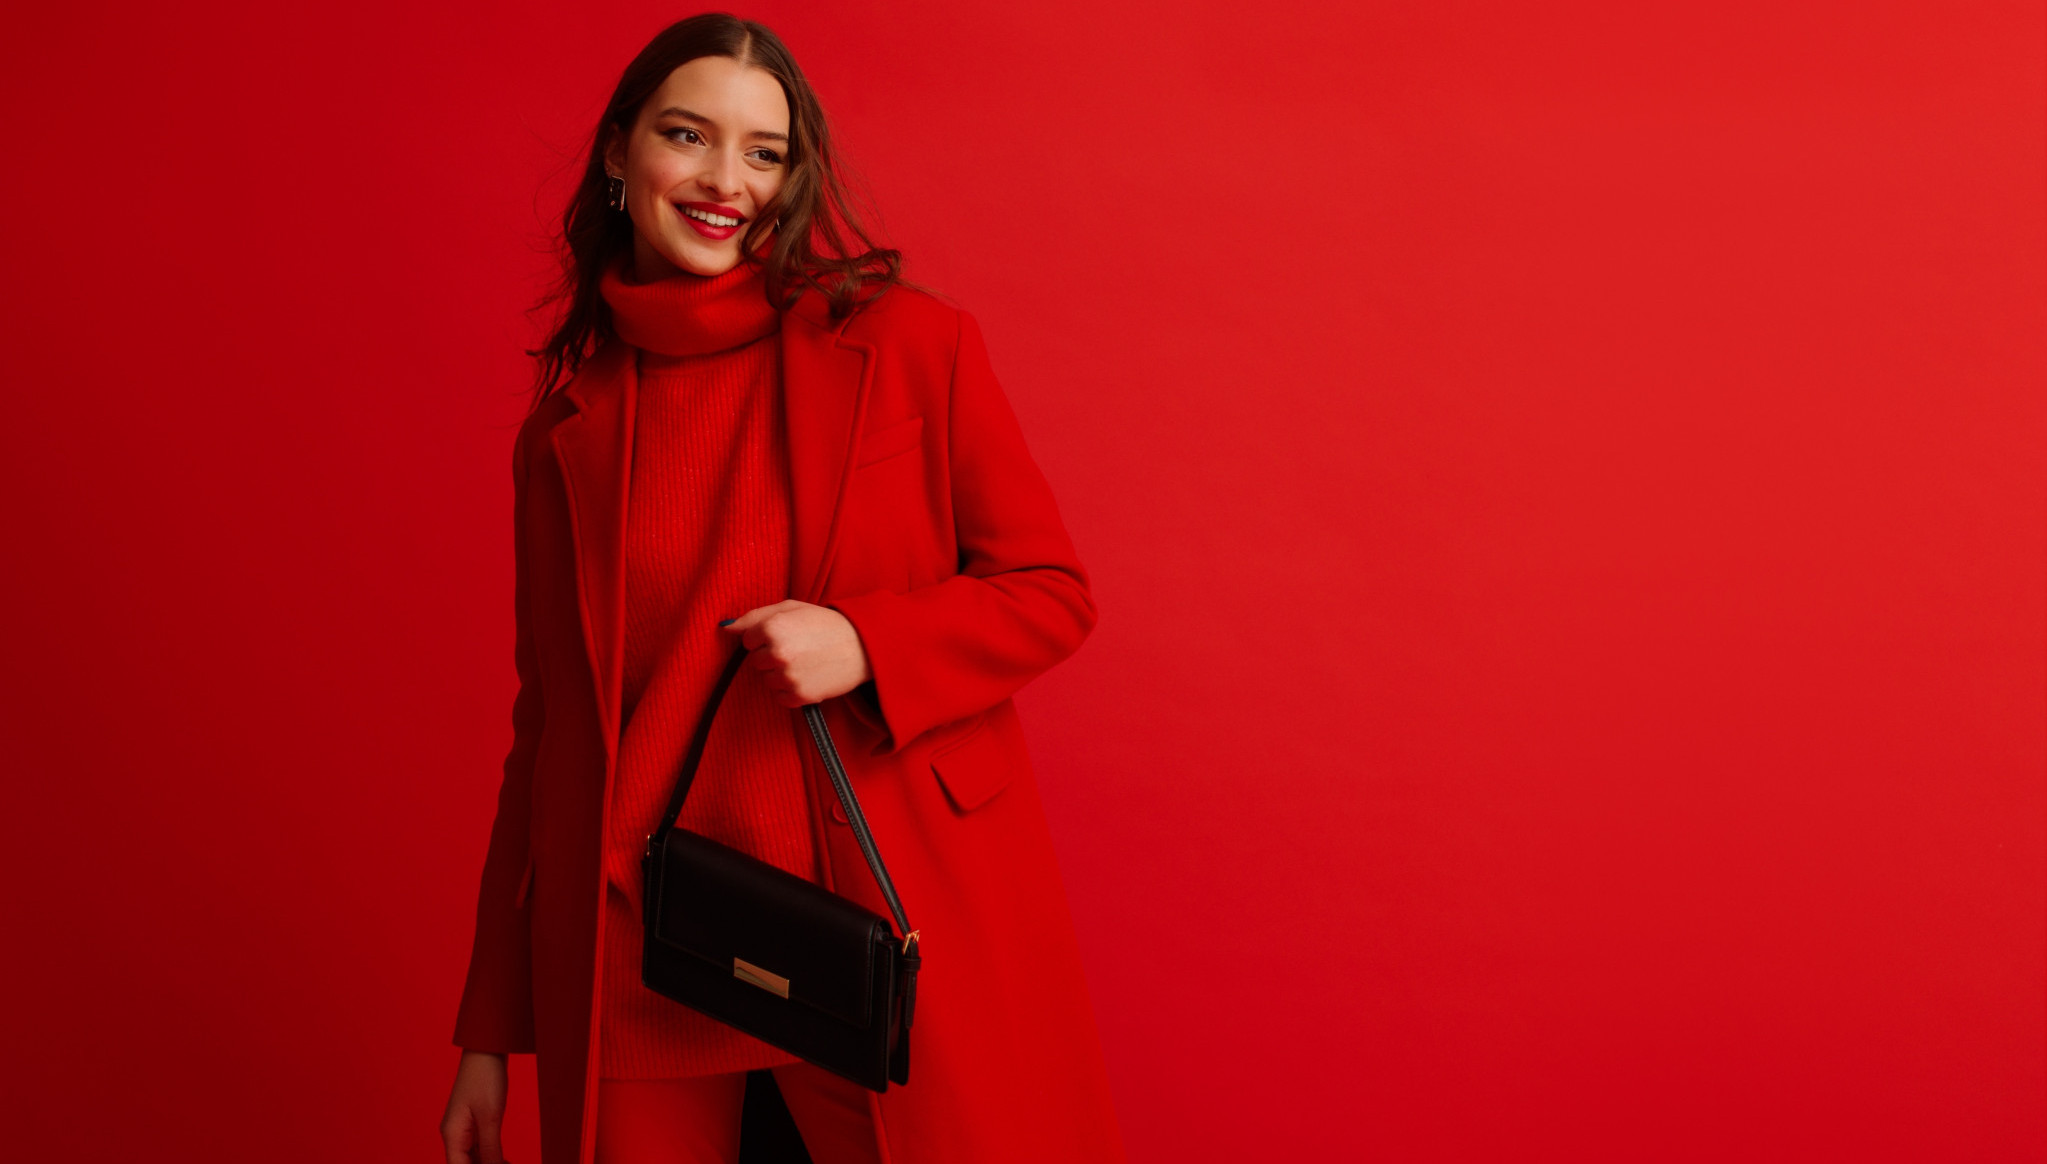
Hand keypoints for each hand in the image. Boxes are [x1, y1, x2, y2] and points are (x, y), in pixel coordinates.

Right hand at [441, 1049, 508, 1163]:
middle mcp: (454, 1134)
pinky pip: (478, 1147)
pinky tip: (504, 1160)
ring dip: (488, 1163)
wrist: (486, 1050)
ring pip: (472, 1158)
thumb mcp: (491, 1117)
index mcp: (451, 1134)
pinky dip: (490, 1156)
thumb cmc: (485, 1078)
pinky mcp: (473, 1122)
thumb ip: (490, 1147)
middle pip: (465, 1163)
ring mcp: (463, 1128)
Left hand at [720, 600, 872, 706]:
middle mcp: (777, 652)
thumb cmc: (825, 623)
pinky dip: (790, 690)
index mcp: (773, 627)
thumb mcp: (790, 607)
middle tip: (798, 648)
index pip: (748, 641)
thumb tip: (726, 628)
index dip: (765, 638)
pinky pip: (780, 697)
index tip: (787, 635)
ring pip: (767, 680)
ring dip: (780, 674)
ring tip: (805, 662)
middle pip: (756, 662)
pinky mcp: (799, 695)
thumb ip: (754, 616)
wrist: (861, 645)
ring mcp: (788, 676)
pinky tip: (807, 676)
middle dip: (771, 656)